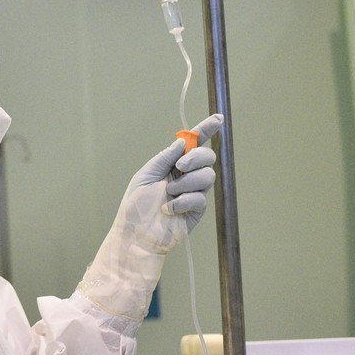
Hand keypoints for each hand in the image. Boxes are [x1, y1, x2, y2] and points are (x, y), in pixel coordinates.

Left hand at [125, 114, 221, 253]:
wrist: (136, 234)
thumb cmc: (136, 206)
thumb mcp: (145, 175)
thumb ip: (164, 158)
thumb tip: (182, 141)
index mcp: (172, 164)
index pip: (193, 144)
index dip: (206, 130)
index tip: (218, 119)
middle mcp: (185, 176)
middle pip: (207, 157)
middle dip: (196, 157)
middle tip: (180, 166)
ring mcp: (193, 192)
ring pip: (207, 176)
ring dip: (186, 182)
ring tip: (169, 193)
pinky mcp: (197, 209)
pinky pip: (200, 197)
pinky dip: (183, 201)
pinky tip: (168, 209)